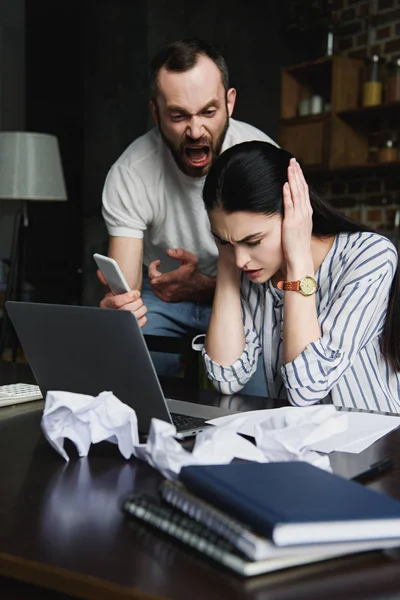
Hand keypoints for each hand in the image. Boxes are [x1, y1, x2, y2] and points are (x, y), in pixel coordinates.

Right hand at [97, 269, 147, 326]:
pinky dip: (143, 317)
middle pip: (127, 309)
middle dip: (136, 302)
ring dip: (141, 308)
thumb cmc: (114, 302)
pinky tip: (139, 313)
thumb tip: (100, 272)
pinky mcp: (131, 327)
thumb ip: (107, 281)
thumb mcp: (109, 291)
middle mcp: (113, 314)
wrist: (116, 316)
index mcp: (106, 304)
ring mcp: (122, 323)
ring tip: (138, 305)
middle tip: (138, 299)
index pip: (116, 302)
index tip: (135, 293)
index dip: (128, 297)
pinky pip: (141, 321)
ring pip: (136, 315)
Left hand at [148, 248, 214, 302]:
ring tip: (158, 271)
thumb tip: (168, 251)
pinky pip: (155, 291)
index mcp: (176, 279)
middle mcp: (170, 289)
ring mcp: (168, 295)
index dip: (153, 269)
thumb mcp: (191, 260)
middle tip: (157, 264)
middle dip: (153, 270)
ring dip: (153, 277)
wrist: (198, 288)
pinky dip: (155, 285)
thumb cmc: (193, 273)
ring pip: (153, 286)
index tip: (157, 262)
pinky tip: (160, 280)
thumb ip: (181, 253)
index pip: (159, 278)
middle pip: (152, 280)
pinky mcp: (167, 299)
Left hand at [282, 158, 313, 274]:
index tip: (296, 168)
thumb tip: (291, 213)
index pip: (304, 192)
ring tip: (290, 167)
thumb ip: (295, 219)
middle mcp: (305, 213)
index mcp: (307, 213)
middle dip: (297, 174)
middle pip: (302, 188)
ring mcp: (299, 217)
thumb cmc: (297, 248)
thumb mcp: (298, 229)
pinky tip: (285, 184)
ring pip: (297, 193)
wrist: (300, 259)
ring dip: (293, 179)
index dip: (300, 179)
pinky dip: (288, 194)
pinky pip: (290, 205)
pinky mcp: (292, 222)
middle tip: (293, 161)